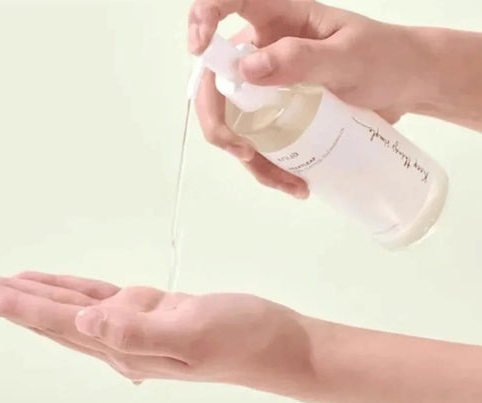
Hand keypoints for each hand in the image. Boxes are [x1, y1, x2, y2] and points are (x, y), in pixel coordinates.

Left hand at [0, 273, 317, 397]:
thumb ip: (139, 330)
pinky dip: (76, 291)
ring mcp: (140, 329)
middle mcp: (125, 341)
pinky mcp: (158, 314)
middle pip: (54, 318)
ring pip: (74, 308)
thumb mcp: (195, 333)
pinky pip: (105, 299)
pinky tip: (62, 289)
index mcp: (128, 346)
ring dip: (35, 297)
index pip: (59, 321)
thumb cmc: (246, 339)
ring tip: (0, 287)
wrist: (279, 344)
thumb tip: (86, 321)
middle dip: (8, 303)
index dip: (15, 306)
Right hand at [189, 0, 428, 196]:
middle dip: (218, 123)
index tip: (198, 48)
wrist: (406, 86)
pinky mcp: (278, 118)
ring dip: (251, 161)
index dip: (201, 20)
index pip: (226, 4)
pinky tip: (295, 183)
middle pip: (215, 84)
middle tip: (242, 152)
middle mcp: (264, 54)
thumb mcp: (348, 55)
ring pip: (235, 125)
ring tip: (288, 182)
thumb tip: (247, 68)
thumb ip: (302, 57)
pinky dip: (270, 170)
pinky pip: (259, 145)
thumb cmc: (384, 57)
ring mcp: (268, 89)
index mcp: (277, 21)